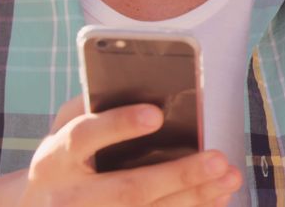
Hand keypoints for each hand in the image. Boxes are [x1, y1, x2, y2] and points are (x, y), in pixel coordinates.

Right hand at [18, 96, 240, 206]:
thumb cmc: (68, 155)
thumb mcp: (68, 125)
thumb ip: (97, 105)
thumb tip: (151, 89)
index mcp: (55, 157)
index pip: (86, 136)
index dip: (120, 125)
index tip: (157, 114)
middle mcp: (68, 196)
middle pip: (127, 189)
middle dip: (177, 175)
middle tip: (218, 159)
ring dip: (194, 197)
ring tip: (229, 177)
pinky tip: (215, 198)